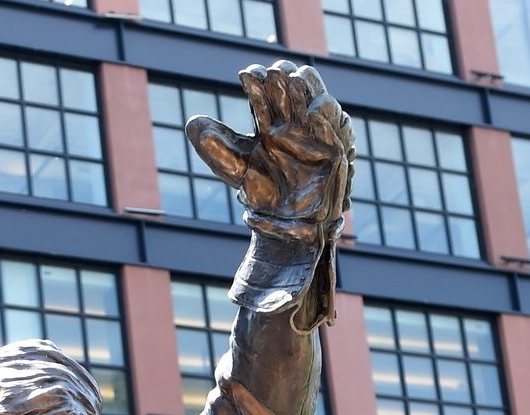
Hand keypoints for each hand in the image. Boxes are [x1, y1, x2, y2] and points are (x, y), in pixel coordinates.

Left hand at [186, 61, 353, 233]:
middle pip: (294, 89)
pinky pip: (337, 133)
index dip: (257, 80)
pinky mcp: (334, 155)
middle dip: (284, 77)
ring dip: (308, 89)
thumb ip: (216, 147)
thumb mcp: (235, 169)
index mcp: (271, 123)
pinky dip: (327, 120)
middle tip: (271, 71)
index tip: (246, 75)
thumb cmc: (264, 195)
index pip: (266, 92)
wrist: (283, 228)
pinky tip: (312, 112)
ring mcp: (317, 138)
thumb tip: (192, 122)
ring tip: (292, 79)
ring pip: (318, 101)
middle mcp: (296, 124)